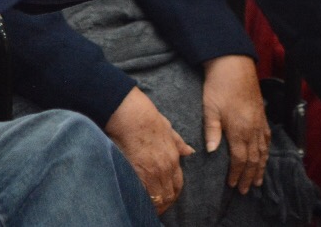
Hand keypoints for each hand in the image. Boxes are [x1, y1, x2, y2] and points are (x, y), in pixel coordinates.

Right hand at [104, 87, 193, 213]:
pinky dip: (140, 197)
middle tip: (155, 205)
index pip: (178, 184)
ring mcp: (151, 172)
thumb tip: (190, 151)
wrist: (131, 114)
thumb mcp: (167, 127)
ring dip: (152, 204)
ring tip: (145, 207)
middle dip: (163, 202)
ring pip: (157, 198)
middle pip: (168, 194)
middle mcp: (165, 168)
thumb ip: (178, 142)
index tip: (166, 196)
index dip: (172, 193)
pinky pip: (142, 192)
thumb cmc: (146, 116)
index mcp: (173, 158)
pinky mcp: (137, 172)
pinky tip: (135, 199)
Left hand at [202, 55, 269, 192]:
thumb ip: (211, 130)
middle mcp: (252, 130)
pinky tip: (264, 157)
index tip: (232, 185)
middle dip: (249, 176)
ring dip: (260, 168)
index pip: (239, 159)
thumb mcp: (209, 107)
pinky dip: (266, 152)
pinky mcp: (262, 117)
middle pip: (253, 159)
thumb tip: (210, 151)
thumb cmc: (219, 86)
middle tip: (245, 190)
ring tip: (257, 181)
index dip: (236, 173)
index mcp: (239, 130)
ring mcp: (259, 124)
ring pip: (263, 152)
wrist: (234, 66)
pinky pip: (267, 140)